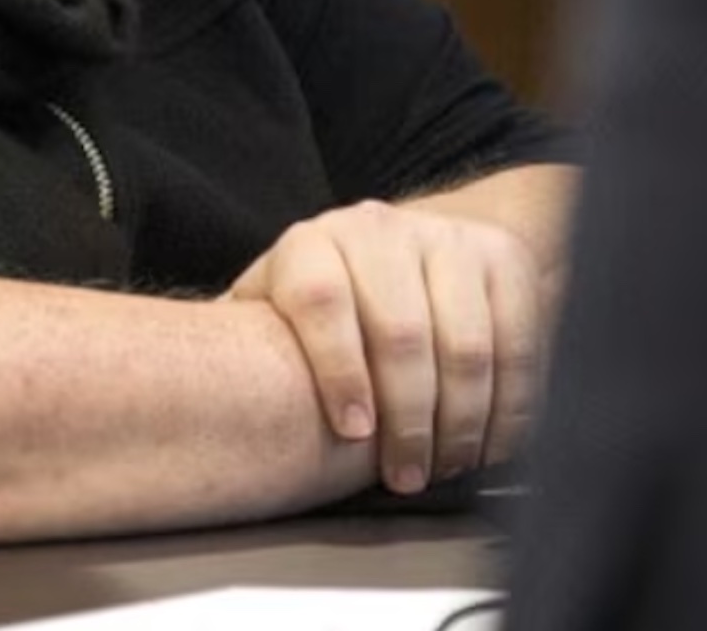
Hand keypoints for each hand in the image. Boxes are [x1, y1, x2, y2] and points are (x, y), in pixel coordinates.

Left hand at [228, 200, 542, 495]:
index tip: (353, 434)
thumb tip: (188, 404)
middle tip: (406, 476)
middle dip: (409, 420)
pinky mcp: (501, 258)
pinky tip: (492, 442)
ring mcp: (445, 239)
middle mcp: (377, 230)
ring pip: (465, 344)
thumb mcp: (274, 308)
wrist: (411, 245)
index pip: (322, 301)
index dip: (338, 372)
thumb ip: (243, 347)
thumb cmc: (329, 300)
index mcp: (312, 244)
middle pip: (401, 333)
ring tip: (447, 467)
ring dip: (462, 423)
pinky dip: (511, 405)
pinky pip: (518, 340)